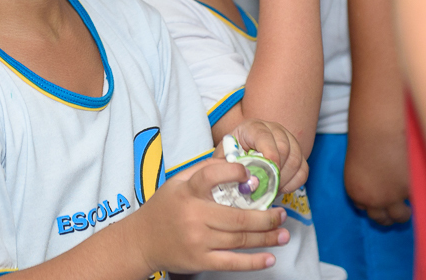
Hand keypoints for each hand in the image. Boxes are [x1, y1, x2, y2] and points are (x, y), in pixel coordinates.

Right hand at [127, 159, 289, 273]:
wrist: (141, 241)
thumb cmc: (164, 208)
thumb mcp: (177, 183)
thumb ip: (203, 171)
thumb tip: (234, 161)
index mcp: (187, 192)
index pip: (211, 176)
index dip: (233, 172)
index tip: (251, 175)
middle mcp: (193, 216)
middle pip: (238, 217)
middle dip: (266, 217)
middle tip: (281, 213)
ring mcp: (198, 241)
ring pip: (240, 240)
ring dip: (266, 238)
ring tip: (283, 233)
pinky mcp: (200, 260)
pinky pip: (232, 263)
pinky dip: (254, 262)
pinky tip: (270, 257)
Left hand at [228, 118, 307, 193]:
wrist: (242, 151)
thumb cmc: (232, 154)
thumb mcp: (224, 157)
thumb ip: (229, 165)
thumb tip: (240, 177)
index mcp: (253, 127)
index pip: (264, 137)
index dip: (269, 155)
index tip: (267, 174)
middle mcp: (274, 129)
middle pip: (284, 148)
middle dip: (276, 172)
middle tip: (267, 187)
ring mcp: (288, 139)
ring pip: (296, 159)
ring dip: (285, 179)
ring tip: (272, 189)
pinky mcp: (298, 153)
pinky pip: (303, 169)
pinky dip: (294, 182)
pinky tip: (281, 188)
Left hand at [343, 126, 410, 225]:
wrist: (379, 129)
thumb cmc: (367, 140)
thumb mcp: (358, 167)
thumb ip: (367, 182)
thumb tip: (379, 192)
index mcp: (356, 193)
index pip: (365, 209)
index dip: (375, 206)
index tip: (383, 202)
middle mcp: (373, 200)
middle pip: (382, 220)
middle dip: (389, 216)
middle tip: (399, 209)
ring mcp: (392, 198)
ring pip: (400, 217)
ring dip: (404, 214)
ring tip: (410, 207)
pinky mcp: (409, 191)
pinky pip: (416, 203)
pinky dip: (417, 198)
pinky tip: (418, 190)